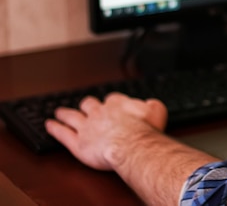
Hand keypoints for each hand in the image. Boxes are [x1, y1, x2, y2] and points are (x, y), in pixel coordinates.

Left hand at [45, 93, 167, 170]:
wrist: (132, 145)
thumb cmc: (145, 130)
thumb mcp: (157, 111)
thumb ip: (153, 105)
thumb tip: (151, 103)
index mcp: (118, 104)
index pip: (112, 99)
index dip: (111, 102)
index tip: (111, 104)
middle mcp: (100, 112)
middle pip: (89, 104)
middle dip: (87, 104)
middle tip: (85, 104)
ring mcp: (87, 127)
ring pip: (72, 117)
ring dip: (65, 113)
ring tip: (60, 112)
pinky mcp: (78, 143)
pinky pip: (63, 134)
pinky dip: (55, 129)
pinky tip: (49, 125)